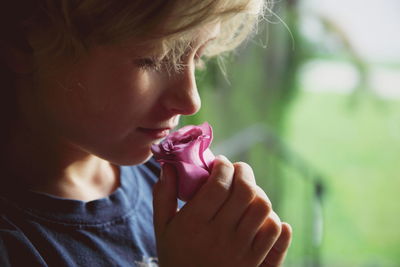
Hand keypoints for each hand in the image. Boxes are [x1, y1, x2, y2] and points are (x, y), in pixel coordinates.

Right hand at [153, 156, 291, 266]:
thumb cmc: (175, 255)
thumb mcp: (162, 227)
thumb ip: (164, 195)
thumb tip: (167, 166)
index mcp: (193, 223)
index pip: (218, 184)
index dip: (223, 166)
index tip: (220, 163)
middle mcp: (218, 235)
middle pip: (244, 191)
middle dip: (243, 171)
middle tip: (236, 170)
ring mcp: (239, 249)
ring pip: (262, 208)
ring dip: (257, 192)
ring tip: (247, 191)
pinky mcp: (254, 261)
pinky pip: (273, 231)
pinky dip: (270, 217)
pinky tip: (256, 213)